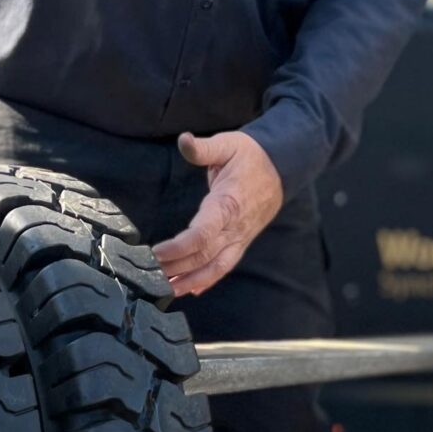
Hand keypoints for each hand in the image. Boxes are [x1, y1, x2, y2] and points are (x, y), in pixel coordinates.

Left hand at [153, 130, 282, 297]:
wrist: (283, 167)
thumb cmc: (251, 156)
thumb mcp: (228, 144)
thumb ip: (203, 148)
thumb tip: (184, 140)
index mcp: (228, 204)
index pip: (202, 234)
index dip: (178, 248)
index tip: (156, 253)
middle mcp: (234, 227)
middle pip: (202, 256)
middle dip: (175, 268)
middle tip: (148, 274)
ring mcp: (239, 238)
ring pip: (214, 268)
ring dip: (189, 282)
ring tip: (165, 291)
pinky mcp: (240, 243)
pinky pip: (224, 267)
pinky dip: (207, 281)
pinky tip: (190, 290)